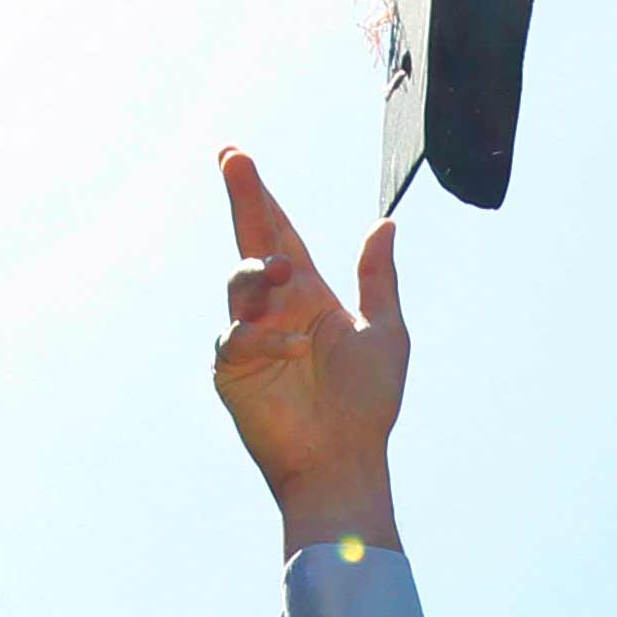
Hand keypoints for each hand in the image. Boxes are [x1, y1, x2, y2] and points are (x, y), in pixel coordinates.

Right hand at [211, 147, 404, 545]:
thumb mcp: (385, 332)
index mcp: (308, 294)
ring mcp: (250, 337)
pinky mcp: (232, 370)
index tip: (238, 156)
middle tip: (231, 156)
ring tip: (282, 276)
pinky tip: (294, 352)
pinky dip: (263, 338)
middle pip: (251, 241)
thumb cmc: (368, 404)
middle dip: (242, 198)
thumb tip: (384, 224)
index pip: (279, 233)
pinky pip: (235, 337)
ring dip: (258, 272)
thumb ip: (377, 278)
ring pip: (239, 283)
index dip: (260, 196)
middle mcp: (275, 309)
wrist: (344, 459)